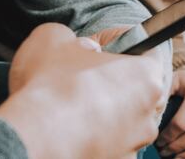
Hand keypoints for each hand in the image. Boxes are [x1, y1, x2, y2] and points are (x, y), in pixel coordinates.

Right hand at [0, 23, 163, 158]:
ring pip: (126, 124)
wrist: (35, 136)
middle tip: (82, 81)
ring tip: (71, 110)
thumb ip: (75, 37)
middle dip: (116, 86)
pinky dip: (95, 140)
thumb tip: (82, 48)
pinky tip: (70, 132)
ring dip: (106, 116)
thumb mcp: (53, 36)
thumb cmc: (50, 84)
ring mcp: (134, 144)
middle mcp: (148, 114)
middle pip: (139, 93)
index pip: (149, 56)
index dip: (125, 51)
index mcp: (145, 76)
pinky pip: (110, 147)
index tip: (104, 53)